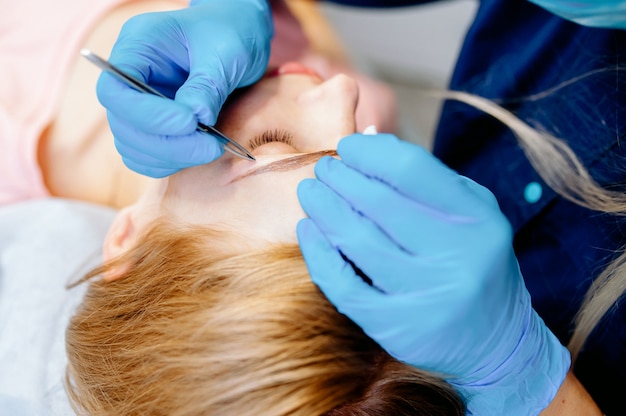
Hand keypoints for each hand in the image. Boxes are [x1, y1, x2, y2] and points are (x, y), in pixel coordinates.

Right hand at [97, 0, 272, 176]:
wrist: (240, 35)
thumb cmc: (231, 33)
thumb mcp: (225, 52)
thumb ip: (206, 85)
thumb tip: (196, 119)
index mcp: (137, 46)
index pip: (115, 90)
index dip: (147, 115)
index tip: (189, 123)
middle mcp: (130, 77)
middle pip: (123, 124)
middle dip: (167, 144)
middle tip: (210, 146)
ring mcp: (139, 104)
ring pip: (133, 146)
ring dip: (170, 157)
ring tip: (211, 148)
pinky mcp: (154, 126)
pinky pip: (147, 156)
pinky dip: (170, 163)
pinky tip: (199, 153)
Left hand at [297, 133, 569, 414]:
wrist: (495, 341)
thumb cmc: (473, 261)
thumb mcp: (470, 212)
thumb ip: (426, 177)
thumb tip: (366, 142)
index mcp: (477, 219)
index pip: (410, 169)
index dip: (368, 152)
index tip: (347, 148)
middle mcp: (457, 257)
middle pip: (379, 203)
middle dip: (340, 178)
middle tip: (324, 169)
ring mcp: (426, 296)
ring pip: (357, 241)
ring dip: (324, 208)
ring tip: (310, 192)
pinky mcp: (397, 328)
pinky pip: (343, 285)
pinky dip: (318, 253)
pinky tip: (309, 231)